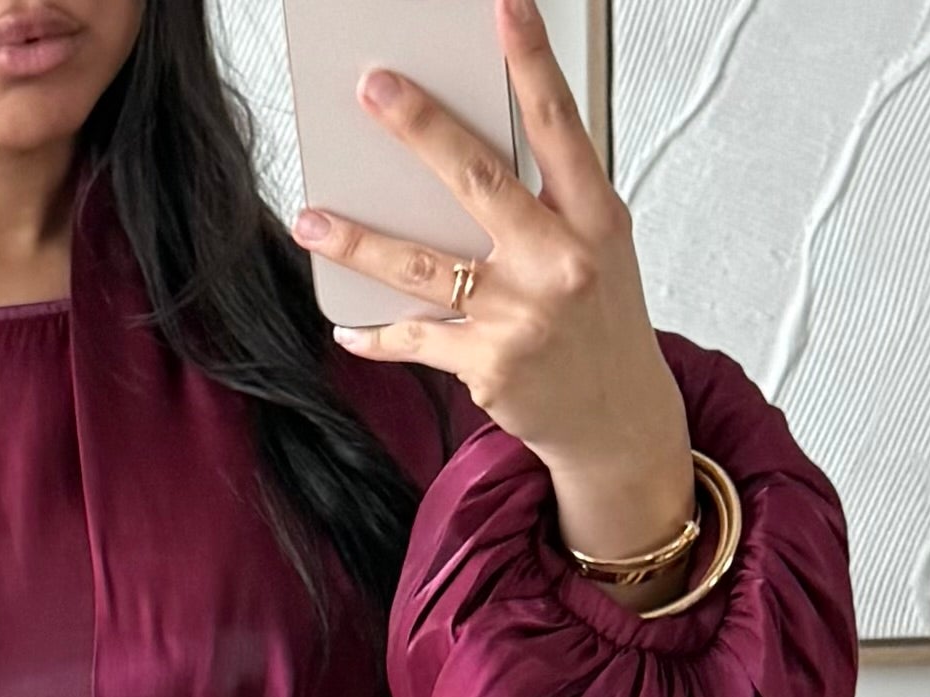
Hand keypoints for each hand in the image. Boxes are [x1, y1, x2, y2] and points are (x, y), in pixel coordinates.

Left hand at [291, 0, 693, 590]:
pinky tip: (348, 326)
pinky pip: (416, 339)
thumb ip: (551, 198)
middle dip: (421, 129)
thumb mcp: (599, 248)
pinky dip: (377, 335)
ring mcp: (520, 317)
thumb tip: (468, 154)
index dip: (532, 63)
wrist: (617, 422)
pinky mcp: (487, 366)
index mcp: (595, 219)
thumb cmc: (601, 323)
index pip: (561, 126)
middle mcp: (560, 262)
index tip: (505, 8)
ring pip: (423, 266)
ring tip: (312, 218)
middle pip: (479, 180)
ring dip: (359, 241)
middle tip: (374, 88)